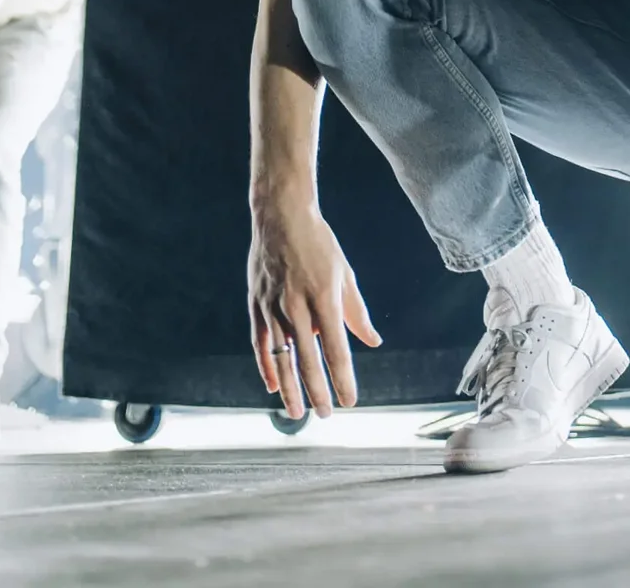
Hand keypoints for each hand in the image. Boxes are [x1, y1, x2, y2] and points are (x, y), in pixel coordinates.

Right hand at [248, 203, 381, 418]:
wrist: (281, 215)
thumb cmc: (319, 243)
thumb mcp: (344, 273)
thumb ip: (356, 312)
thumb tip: (372, 341)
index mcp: (325, 298)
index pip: (337, 349)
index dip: (344, 379)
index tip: (350, 401)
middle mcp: (298, 306)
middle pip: (308, 360)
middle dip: (318, 391)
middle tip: (325, 415)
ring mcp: (273, 307)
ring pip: (282, 358)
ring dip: (290, 388)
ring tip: (297, 412)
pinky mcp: (256, 304)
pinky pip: (260, 343)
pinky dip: (266, 367)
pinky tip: (271, 386)